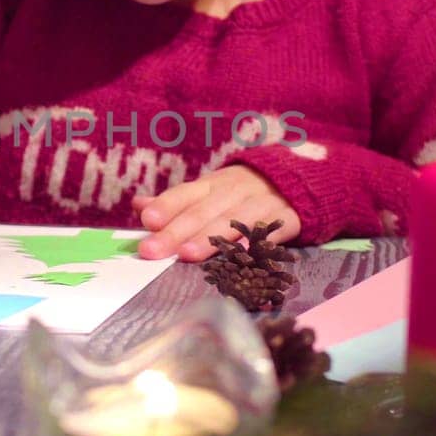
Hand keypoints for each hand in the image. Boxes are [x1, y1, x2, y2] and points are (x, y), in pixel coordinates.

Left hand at [130, 165, 299, 260]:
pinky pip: (269, 231)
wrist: (297, 181)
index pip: (185, 194)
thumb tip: (138, 205)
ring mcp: (261, 204)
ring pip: (232, 221)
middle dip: (176, 232)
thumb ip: (175, 202)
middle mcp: (234, 192)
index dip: (167, 207)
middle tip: (152, 250)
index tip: (147, 221)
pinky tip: (237, 254)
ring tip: (186, 255)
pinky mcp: (286, 219)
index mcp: (212, 184)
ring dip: (209, 238)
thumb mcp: (208, 191)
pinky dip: (253, 242)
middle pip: (202, 212)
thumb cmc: (240, 194)